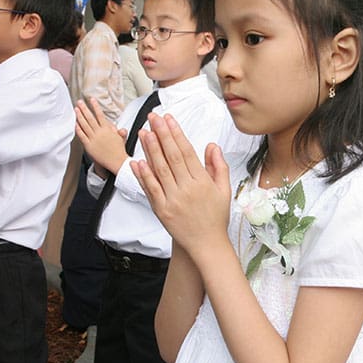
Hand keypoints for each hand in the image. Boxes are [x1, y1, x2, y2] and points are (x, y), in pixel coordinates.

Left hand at [75, 98, 127, 173]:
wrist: (117, 161)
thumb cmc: (119, 150)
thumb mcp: (121, 138)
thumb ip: (118, 131)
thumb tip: (120, 128)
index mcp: (107, 130)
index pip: (100, 115)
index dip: (95, 106)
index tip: (92, 100)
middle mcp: (100, 133)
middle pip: (90, 118)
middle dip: (84, 109)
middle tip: (79, 102)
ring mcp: (93, 139)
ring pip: (84, 125)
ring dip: (79, 116)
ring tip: (76, 110)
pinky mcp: (89, 146)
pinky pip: (82, 136)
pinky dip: (78, 129)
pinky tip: (75, 124)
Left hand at [131, 113, 231, 253]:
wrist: (207, 244)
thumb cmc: (216, 217)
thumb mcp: (224, 190)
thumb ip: (218, 166)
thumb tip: (212, 145)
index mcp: (202, 182)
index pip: (187, 152)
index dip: (176, 134)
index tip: (169, 119)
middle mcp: (187, 189)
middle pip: (171, 156)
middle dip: (161, 134)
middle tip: (154, 118)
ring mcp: (173, 200)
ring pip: (159, 170)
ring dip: (150, 149)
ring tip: (144, 132)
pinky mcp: (162, 211)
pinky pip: (151, 189)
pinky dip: (144, 175)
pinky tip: (138, 161)